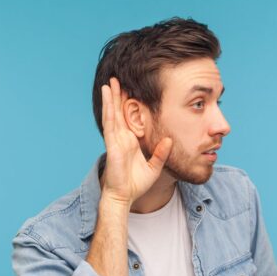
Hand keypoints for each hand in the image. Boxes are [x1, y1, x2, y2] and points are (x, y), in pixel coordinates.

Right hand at [100, 77, 171, 205]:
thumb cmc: (136, 184)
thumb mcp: (154, 167)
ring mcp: (115, 140)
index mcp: (130, 142)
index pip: (128, 119)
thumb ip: (161, 153)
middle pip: (119, 112)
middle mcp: (121, 138)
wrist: (124, 197)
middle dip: (118, 96)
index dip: (128, 104)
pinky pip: (110, 123)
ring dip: (111, 97)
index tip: (131, 89)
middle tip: (118, 78)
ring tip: (110, 81)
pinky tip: (107, 96)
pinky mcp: (112, 145)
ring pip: (112, 114)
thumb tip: (170, 140)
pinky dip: (108, 108)